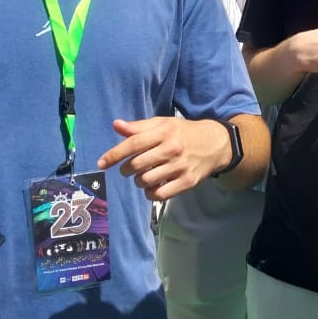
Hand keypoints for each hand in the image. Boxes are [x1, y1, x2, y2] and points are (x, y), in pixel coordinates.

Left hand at [97, 116, 229, 200]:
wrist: (215, 143)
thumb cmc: (183, 132)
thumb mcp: (163, 124)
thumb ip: (139, 127)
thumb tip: (116, 125)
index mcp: (164, 132)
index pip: (134, 144)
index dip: (114, 154)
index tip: (101, 163)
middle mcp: (172, 149)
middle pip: (137, 165)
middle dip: (126, 169)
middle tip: (127, 169)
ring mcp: (180, 167)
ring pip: (146, 181)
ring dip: (138, 181)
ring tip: (143, 176)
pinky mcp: (187, 182)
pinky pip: (160, 195)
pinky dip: (150, 194)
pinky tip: (151, 187)